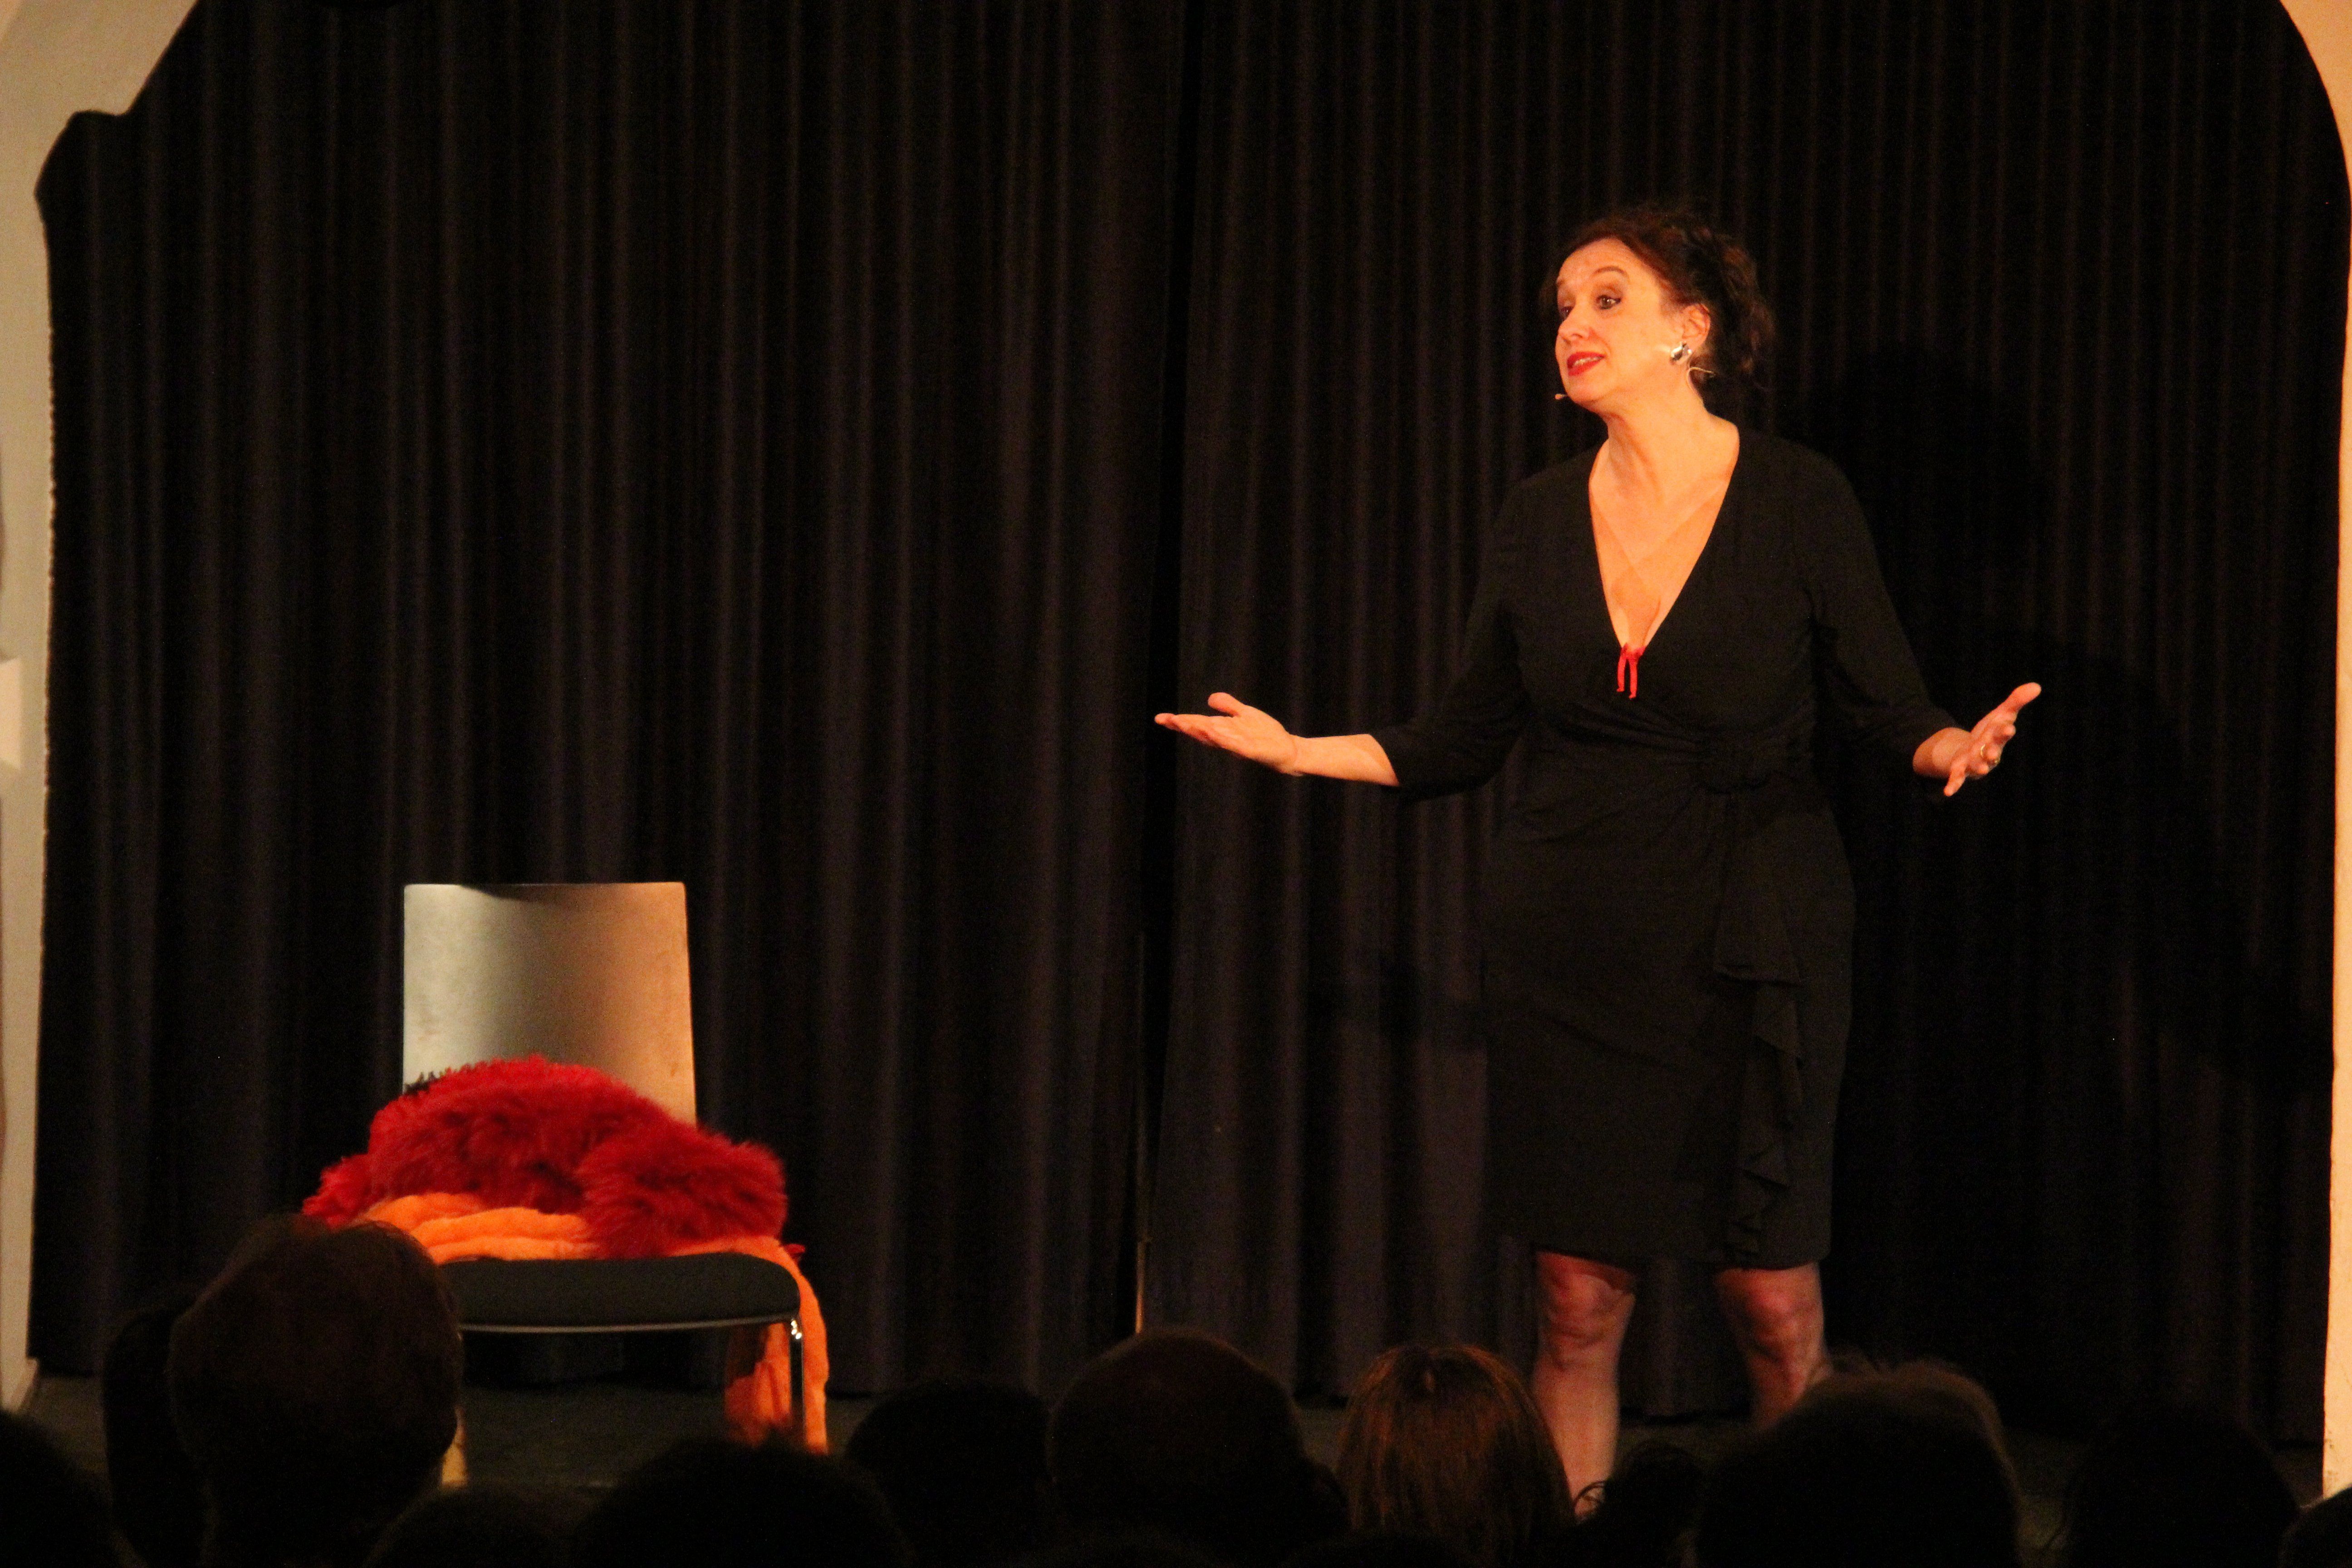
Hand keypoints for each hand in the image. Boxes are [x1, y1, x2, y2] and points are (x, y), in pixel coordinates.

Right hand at [1154, 692, 1302, 772]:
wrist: (1288, 750)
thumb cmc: (1266, 734)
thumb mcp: (1246, 714)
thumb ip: (1228, 706)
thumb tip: (1209, 699)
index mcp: (1223, 730)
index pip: (1198, 724)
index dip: (1180, 721)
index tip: (1162, 718)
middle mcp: (1226, 739)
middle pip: (1201, 731)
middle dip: (1184, 725)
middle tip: (1166, 720)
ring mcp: (1236, 745)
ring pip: (1213, 738)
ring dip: (1198, 730)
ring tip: (1182, 722)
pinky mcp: (1250, 750)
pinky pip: (1233, 744)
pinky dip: (1222, 738)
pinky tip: (1212, 731)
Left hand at [1928, 681, 2041, 796]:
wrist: (1970, 750)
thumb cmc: (1990, 733)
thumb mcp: (2000, 715)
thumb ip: (2016, 701)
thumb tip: (2037, 686)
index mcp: (1998, 737)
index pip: (2002, 733)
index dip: (2004, 730)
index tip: (2008, 727)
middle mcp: (1988, 752)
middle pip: (1991, 751)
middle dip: (1993, 751)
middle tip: (1993, 752)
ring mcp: (1975, 762)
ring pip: (1978, 765)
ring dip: (1979, 766)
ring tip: (1980, 769)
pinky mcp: (1961, 770)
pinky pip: (1958, 779)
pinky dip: (1954, 785)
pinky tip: (1948, 792)